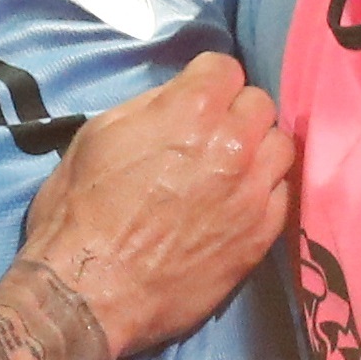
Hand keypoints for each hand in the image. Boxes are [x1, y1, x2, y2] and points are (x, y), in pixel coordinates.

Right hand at [18, 50, 292, 359]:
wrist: (87, 292)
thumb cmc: (78, 212)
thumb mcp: (97, 135)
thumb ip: (150, 108)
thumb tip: (177, 101)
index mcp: (190, 111)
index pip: (225, 67)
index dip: (206, 80)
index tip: (194, 97)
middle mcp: (233, 145)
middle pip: (260, 104)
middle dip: (235, 112)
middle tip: (210, 135)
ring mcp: (253, 193)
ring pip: (280, 148)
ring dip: (257, 151)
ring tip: (232, 169)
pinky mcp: (260, 237)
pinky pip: (282, 196)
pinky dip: (262, 193)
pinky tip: (236, 204)